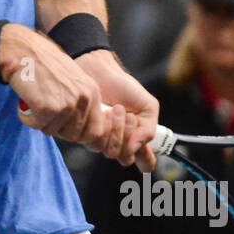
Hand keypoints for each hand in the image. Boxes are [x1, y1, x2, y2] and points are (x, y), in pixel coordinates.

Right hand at [0, 24, 110, 148]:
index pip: (96, 131)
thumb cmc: (43, 64)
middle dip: (56, 128)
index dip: (78, 134)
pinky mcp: (48, 108)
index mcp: (92, 92)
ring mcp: (67, 104)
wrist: (22, 50)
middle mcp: (83, 99)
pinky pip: (36, 125)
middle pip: (73, 136)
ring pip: (53, 131)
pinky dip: (26, 117)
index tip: (63, 126)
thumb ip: (80, 102)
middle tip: (44, 113)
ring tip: (34, 102)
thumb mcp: (72, 81)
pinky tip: (24, 101)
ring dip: (39, 121)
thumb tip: (80, 130)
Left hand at [73, 50, 159, 172]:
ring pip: (110, 151)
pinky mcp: (84, 133)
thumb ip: (148, 130)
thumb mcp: (147, 106)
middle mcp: (118, 141)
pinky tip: (104, 112)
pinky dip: (103, 127)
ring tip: (116, 109)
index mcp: (136, 137)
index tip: (144, 154)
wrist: (100, 71)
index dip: (146, 161)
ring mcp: (101, 138)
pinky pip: (95, 142)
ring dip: (116, 130)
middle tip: (128, 116)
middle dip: (128, 136)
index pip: (143, 160)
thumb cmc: (124, 87)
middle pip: (124, 157)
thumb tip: (135, 149)